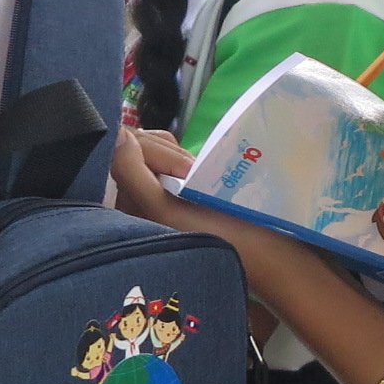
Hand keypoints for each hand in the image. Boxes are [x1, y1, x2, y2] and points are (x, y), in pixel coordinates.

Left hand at [111, 127, 341, 305]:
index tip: (183, 172)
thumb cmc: (217, 236)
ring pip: (152, 150)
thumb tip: (117, 132)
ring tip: (198, 175)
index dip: (148, 152)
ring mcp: (155, 195)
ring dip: (176, 154)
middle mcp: (133, 202)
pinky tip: (197, 169)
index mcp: (123, 211)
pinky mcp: (178, 189)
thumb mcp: (166, 210)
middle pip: (133, 150)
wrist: (266, 251)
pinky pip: (169, 156)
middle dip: (164, 154)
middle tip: (193, 176)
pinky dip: (182, 155)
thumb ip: (132, 172)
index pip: (118, 158)